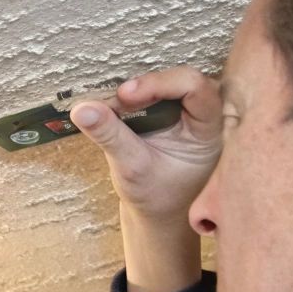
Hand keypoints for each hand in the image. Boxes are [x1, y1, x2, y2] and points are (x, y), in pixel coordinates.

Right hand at [71, 67, 220, 291]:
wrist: (161, 213)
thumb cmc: (156, 196)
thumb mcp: (131, 168)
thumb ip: (110, 136)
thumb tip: (81, 109)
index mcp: (210, 130)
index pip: (195, 87)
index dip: (160, 84)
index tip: (124, 96)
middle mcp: (207, 115)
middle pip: (182, 78)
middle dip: (146, 86)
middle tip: (115, 101)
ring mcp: (192, 112)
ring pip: (168, 82)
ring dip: (139, 90)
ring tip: (113, 107)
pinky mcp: (175, 111)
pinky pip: (158, 91)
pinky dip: (136, 96)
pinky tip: (117, 108)